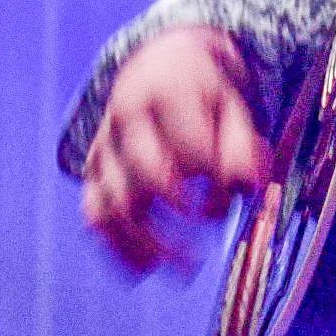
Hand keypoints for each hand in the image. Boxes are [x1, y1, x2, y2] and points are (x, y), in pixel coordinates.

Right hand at [79, 26, 270, 277]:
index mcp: (167, 90)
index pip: (190, 147)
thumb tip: (243, 188)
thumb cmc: (204, 94)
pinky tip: (144, 271)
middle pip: (144, 175)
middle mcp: (126, 115)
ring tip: (180, 272)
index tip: (234, 197)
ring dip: (145, 244)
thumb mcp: (233, 105)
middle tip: (204, 255)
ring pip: (112, 202)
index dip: (215, 181)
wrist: (158, 63)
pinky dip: (115, 246)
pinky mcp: (92, 169)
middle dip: (176, 220)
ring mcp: (105, 144)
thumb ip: (242, 146)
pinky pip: (94, 213)